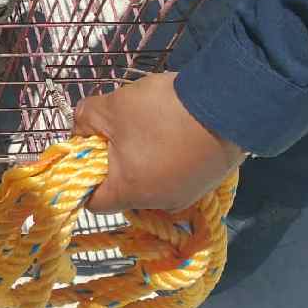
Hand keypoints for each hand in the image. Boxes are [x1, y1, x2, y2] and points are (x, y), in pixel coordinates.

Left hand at [73, 72, 245, 213]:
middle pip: (124, 191)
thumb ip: (83, 121)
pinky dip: (167, 158)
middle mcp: (161, 203)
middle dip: (114, 164)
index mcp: (132, 193)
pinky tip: (171, 133)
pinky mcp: (207, 182)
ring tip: (148, 128)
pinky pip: (175, 175)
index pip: (94, 202)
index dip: (82, 179)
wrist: (228, 104)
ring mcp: (188, 194)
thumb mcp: (110, 108)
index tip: (86, 154)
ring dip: (142, 159)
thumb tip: (78, 133)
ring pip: (150, 182)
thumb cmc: (161, 111)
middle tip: (117, 132)